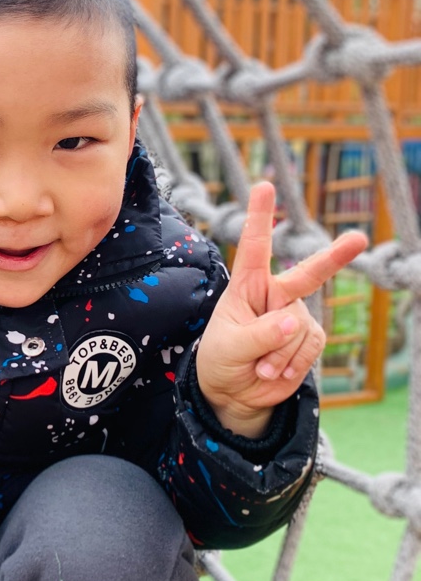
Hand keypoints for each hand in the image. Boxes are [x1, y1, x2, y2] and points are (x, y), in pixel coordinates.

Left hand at [196, 182, 366, 437]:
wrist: (234, 393)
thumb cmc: (221, 359)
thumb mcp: (229, 346)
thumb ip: (259, 334)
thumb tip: (292, 321)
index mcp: (247, 285)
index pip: (254, 247)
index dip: (260, 216)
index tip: (264, 186)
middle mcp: (275, 294)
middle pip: (308, 272)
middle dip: (335, 256)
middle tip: (359, 239)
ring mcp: (294, 315)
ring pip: (299, 327)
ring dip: (279, 353)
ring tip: (259, 366)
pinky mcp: (308, 338)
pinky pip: (311, 345)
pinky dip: (293, 363)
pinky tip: (276, 372)